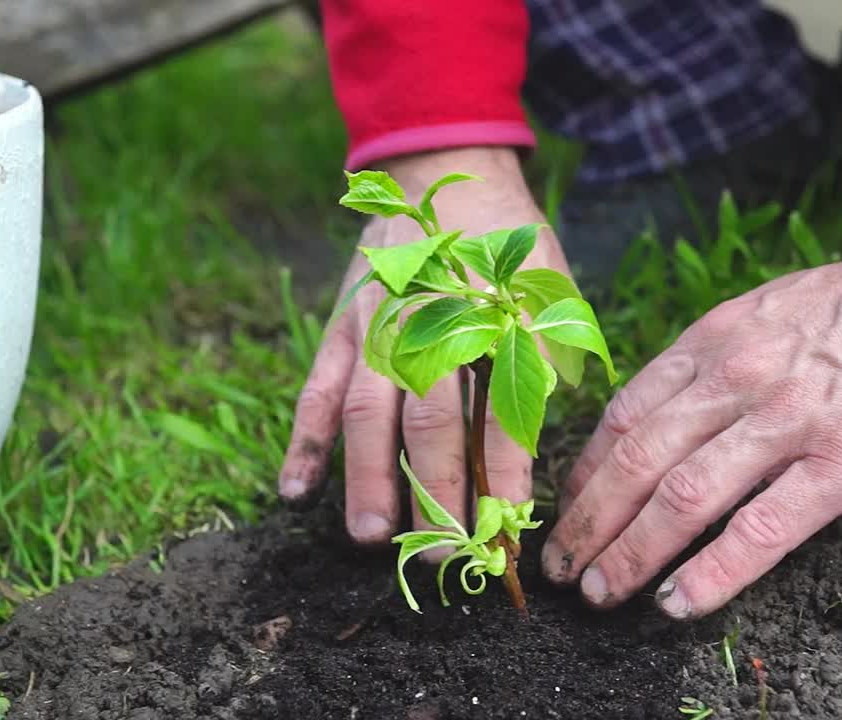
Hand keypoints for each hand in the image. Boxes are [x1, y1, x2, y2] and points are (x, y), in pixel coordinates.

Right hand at [279, 147, 571, 546]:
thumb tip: (534, 446)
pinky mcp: (340, 328)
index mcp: (492, 316)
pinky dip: (302, 439)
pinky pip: (315, 389)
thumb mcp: (547, 290)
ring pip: (367, 413)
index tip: (510, 528)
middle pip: (430, 422)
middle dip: (436, 494)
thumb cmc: (507, 248)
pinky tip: (294, 489)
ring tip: (372, 537)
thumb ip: (544, 358)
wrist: (446, 174)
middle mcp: (431, 323)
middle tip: (441, 555)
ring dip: (367, 478)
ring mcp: (376, 326)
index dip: (507, 472)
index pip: (503, 409)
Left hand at [542, 194, 841, 618]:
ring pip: (682, 500)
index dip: (583, 472)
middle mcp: (736, 380)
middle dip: (587, 524)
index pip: (623, 415)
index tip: (565, 509)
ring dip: (629, 555)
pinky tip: (676, 604)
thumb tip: (671, 413)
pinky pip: (759, 530)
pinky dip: (710, 573)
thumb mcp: (767, 309)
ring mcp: (787, 424)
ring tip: (599, 594)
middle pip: (636, 464)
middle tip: (559, 569)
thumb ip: (715, 358)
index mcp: (713, 341)